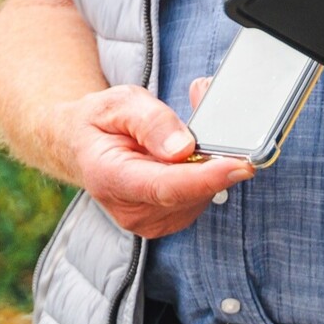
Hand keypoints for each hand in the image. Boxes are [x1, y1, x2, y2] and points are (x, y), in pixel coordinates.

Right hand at [57, 84, 251, 237]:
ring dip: (207, 164)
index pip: (164, 187)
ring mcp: (148, 220)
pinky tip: (190, 154)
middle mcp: (130, 209)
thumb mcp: (119, 103)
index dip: (204, 177)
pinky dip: (204, 174)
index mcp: (110, 178)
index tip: (239, 165)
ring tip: (187, 134)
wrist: (84, 146)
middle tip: (217, 120)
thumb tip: (183, 147)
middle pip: (189, 192)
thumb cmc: (101, 123)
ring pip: (200, 196)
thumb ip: (151, 121)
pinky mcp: (166, 220)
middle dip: (212, 158)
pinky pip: (199, 198)